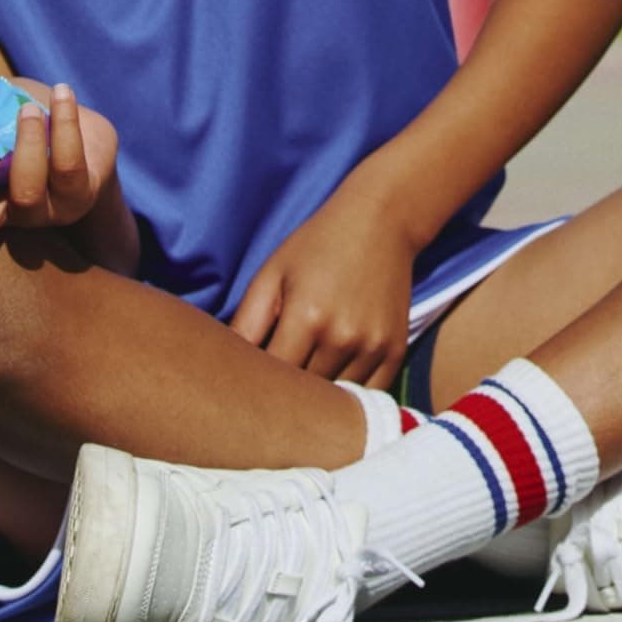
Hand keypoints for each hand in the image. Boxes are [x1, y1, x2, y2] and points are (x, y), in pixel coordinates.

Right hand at [0, 80, 136, 272]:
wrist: (68, 111)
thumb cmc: (10, 115)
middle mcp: (14, 216)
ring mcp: (51, 208)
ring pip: (30, 193)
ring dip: (24, 148)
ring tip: (28, 110)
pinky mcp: (84, 188)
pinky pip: (70, 164)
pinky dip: (64, 124)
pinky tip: (61, 94)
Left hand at [228, 188, 417, 384]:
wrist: (382, 221)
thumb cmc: (317, 246)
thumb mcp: (272, 275)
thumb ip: (245, 324)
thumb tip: (226, 370)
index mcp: (306, 318)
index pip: (271, 381)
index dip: (255, 389)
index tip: (243, 390)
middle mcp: (343, 337)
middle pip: (303, 396)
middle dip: (283, 397)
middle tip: (268, 393)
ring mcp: (373, 346)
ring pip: (334, 400)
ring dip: (317, 400)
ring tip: (300, 390)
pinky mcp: (395, 349)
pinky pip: (368, 395)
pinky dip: (349, 398)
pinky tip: (334, 385)